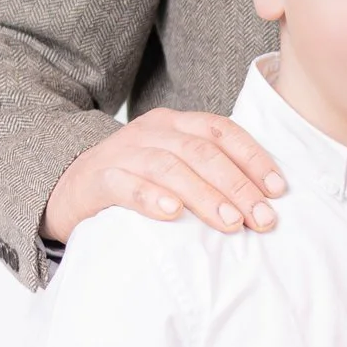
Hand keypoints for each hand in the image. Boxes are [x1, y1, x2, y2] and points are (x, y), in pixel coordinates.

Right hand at [44, 111, 286, 245]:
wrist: (69, 186)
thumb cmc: (135, 180)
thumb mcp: (174, 165)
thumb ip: (209, 172)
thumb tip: (264, 203)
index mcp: (175, 123)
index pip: (221, 131)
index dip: (253, 157)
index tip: (277, 189)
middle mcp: (151, 132)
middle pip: (201, 152)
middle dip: (237, 185)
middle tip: (262, 219)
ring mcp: (123, 154)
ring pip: (169, 167)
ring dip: (204, 195)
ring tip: (230, 222)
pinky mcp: (98, 180)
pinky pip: (126, 186)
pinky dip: (152, 198)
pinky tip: (173, 214)